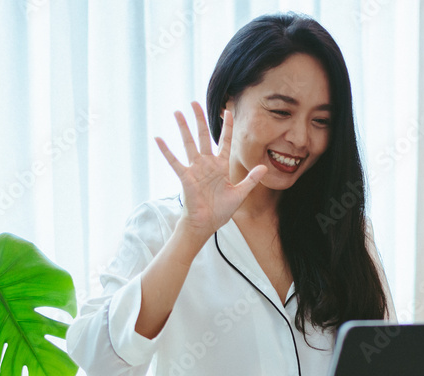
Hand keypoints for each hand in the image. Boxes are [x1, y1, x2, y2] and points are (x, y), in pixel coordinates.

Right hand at [155, 102, 267, 242]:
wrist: (206, 224)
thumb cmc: (221, 211)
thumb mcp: (240, 194)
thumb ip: (251, 179)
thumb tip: (265, 167)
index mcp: (221, 167)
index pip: (225, 142)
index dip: (227, 127)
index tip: (228, 112)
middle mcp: (208, 164)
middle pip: (204, 137)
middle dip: (200, 120)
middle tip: (194, 103)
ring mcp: (196, 169)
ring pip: (189, 143)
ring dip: (183, 128)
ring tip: (177, 112)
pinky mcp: (186, 177)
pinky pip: (174, 161)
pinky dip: (166, 151)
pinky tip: (159, 139)